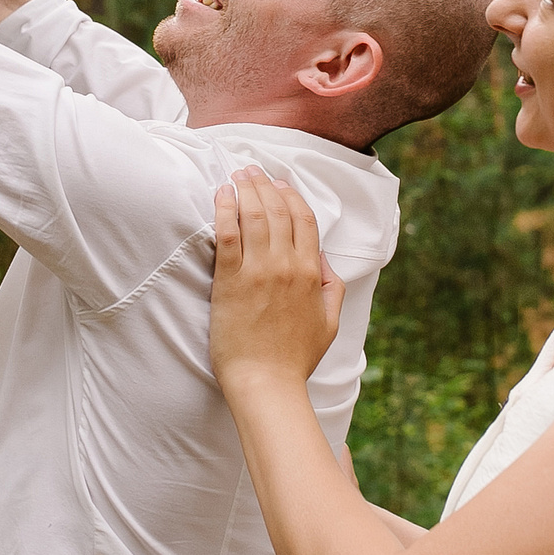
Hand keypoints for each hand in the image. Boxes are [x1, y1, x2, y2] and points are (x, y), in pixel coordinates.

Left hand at [210, 167, 343, 395]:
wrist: (266, 383)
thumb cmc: (295, 359)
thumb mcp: (329, 324)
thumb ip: (332, 289)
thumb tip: (326, 261)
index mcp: (312, 274)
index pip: (304, 220)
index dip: (291, 196)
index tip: (279, 183)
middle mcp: (287, 266)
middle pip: (278, 212)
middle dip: (264, 185)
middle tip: (251, 170)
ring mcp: (258, 272)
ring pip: (254, 217)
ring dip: (245, 190)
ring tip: (236, 175)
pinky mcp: (230, 281)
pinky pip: (228, 236)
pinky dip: (225, 210)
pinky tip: (221, 195)